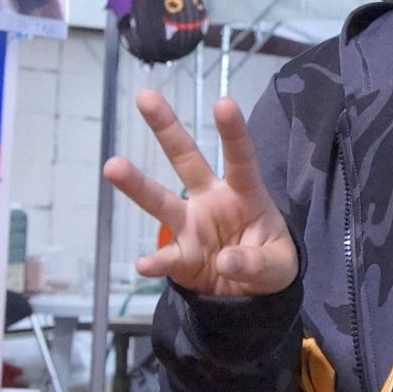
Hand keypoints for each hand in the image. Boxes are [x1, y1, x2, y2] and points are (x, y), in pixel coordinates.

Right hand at [103, 89, 297, 296]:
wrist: (253, 294)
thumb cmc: (270, 262)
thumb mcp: (279, 265)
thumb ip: (257, 262)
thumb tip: (225, 261)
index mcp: (245, 192)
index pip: (240, 157)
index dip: (233, 132)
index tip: (223, 102)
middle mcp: (212, 200)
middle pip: (187, 159)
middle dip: (167, 129)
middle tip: (145, 96)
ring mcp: (191, 226)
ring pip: (161, 200)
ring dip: (137, 184)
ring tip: (113, 165)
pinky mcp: (179, 256)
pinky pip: (165, 258)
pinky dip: (155, 262)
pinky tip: (144, 265)